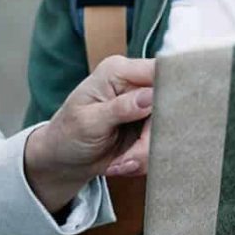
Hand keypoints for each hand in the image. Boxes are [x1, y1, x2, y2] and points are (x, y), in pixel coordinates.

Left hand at [24, 56, 155, 212]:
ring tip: (121, 164)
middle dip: (151, 139)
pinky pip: (161, 144)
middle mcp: (135, 84)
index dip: (170, 90)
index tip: (165, 119)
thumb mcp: (88, 122)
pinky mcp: (149, 127)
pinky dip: (144, 159)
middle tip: (129, 159)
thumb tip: (149, 97)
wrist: (64, 160)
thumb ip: (120, 108)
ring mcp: (145, 106)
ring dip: (145, 154)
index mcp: (118, 71)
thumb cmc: (67, 134)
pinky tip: (124, 163)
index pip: (157, 71)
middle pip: (168, 106)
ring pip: (167, 130)